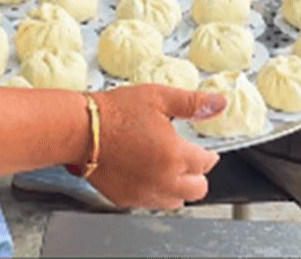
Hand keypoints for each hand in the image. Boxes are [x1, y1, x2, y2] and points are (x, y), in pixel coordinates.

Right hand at [88, 84, 224, 208]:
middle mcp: (163, 180)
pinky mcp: (126, 199)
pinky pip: (150, 203)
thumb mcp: (159, 98)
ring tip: (167, 168)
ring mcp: (144, 193)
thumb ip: (192, 103)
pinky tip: (146, 174)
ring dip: (177, 187)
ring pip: (175, 201)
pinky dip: (154, 192)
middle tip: (187, 159)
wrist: (82, 129)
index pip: (207, 164)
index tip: (203, 150)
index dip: (208, 154)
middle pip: (197, 189)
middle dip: (197, 174)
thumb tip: (219, 103)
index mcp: (175, 155)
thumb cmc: (116, 112)